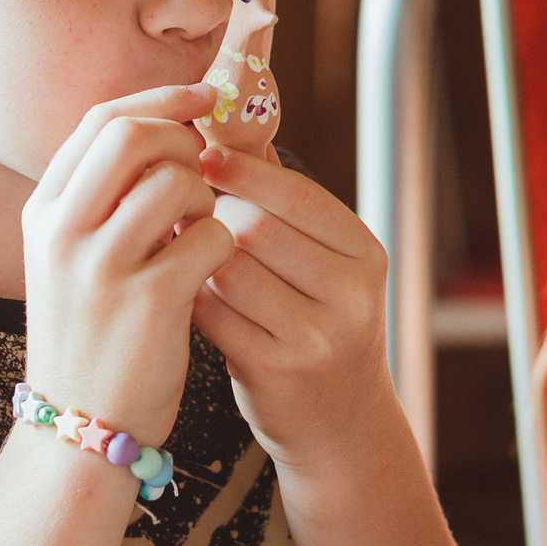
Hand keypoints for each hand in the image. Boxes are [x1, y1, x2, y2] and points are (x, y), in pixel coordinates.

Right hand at [20, 85, 232, 444]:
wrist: (81, 426)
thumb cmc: (93, 336)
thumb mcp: (73, 259)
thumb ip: (105, 198)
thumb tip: (167, 128)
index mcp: (43, 212)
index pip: (100, 120)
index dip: (158, 98)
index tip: (200, 97)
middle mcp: (61, 231)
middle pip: (133, 135)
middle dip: (183, 139)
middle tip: (204, 167)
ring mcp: (100, 267)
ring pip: (176, 181)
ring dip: (207, 197)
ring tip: (200, 232)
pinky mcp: (147, 302)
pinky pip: (211, 238)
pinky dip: (223, 245)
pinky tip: (209, 271)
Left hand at [189, 145, 396, 466]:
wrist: (340, 425)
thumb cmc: (318, 323)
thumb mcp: (323, 263)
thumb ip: (282, 201)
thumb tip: (229, 120)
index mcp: (365, 255)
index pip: (298, 194)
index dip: (244, 170)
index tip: (202, 155)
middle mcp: (352, 296)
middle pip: (256, 227)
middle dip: (213, 214)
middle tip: (182, 206)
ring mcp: (317, 338)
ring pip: (228, 270)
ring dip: (195, 255)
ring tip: (180, 247)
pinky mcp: (275, 373)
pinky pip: (211, 314)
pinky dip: (189, 296)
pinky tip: (183, 291)